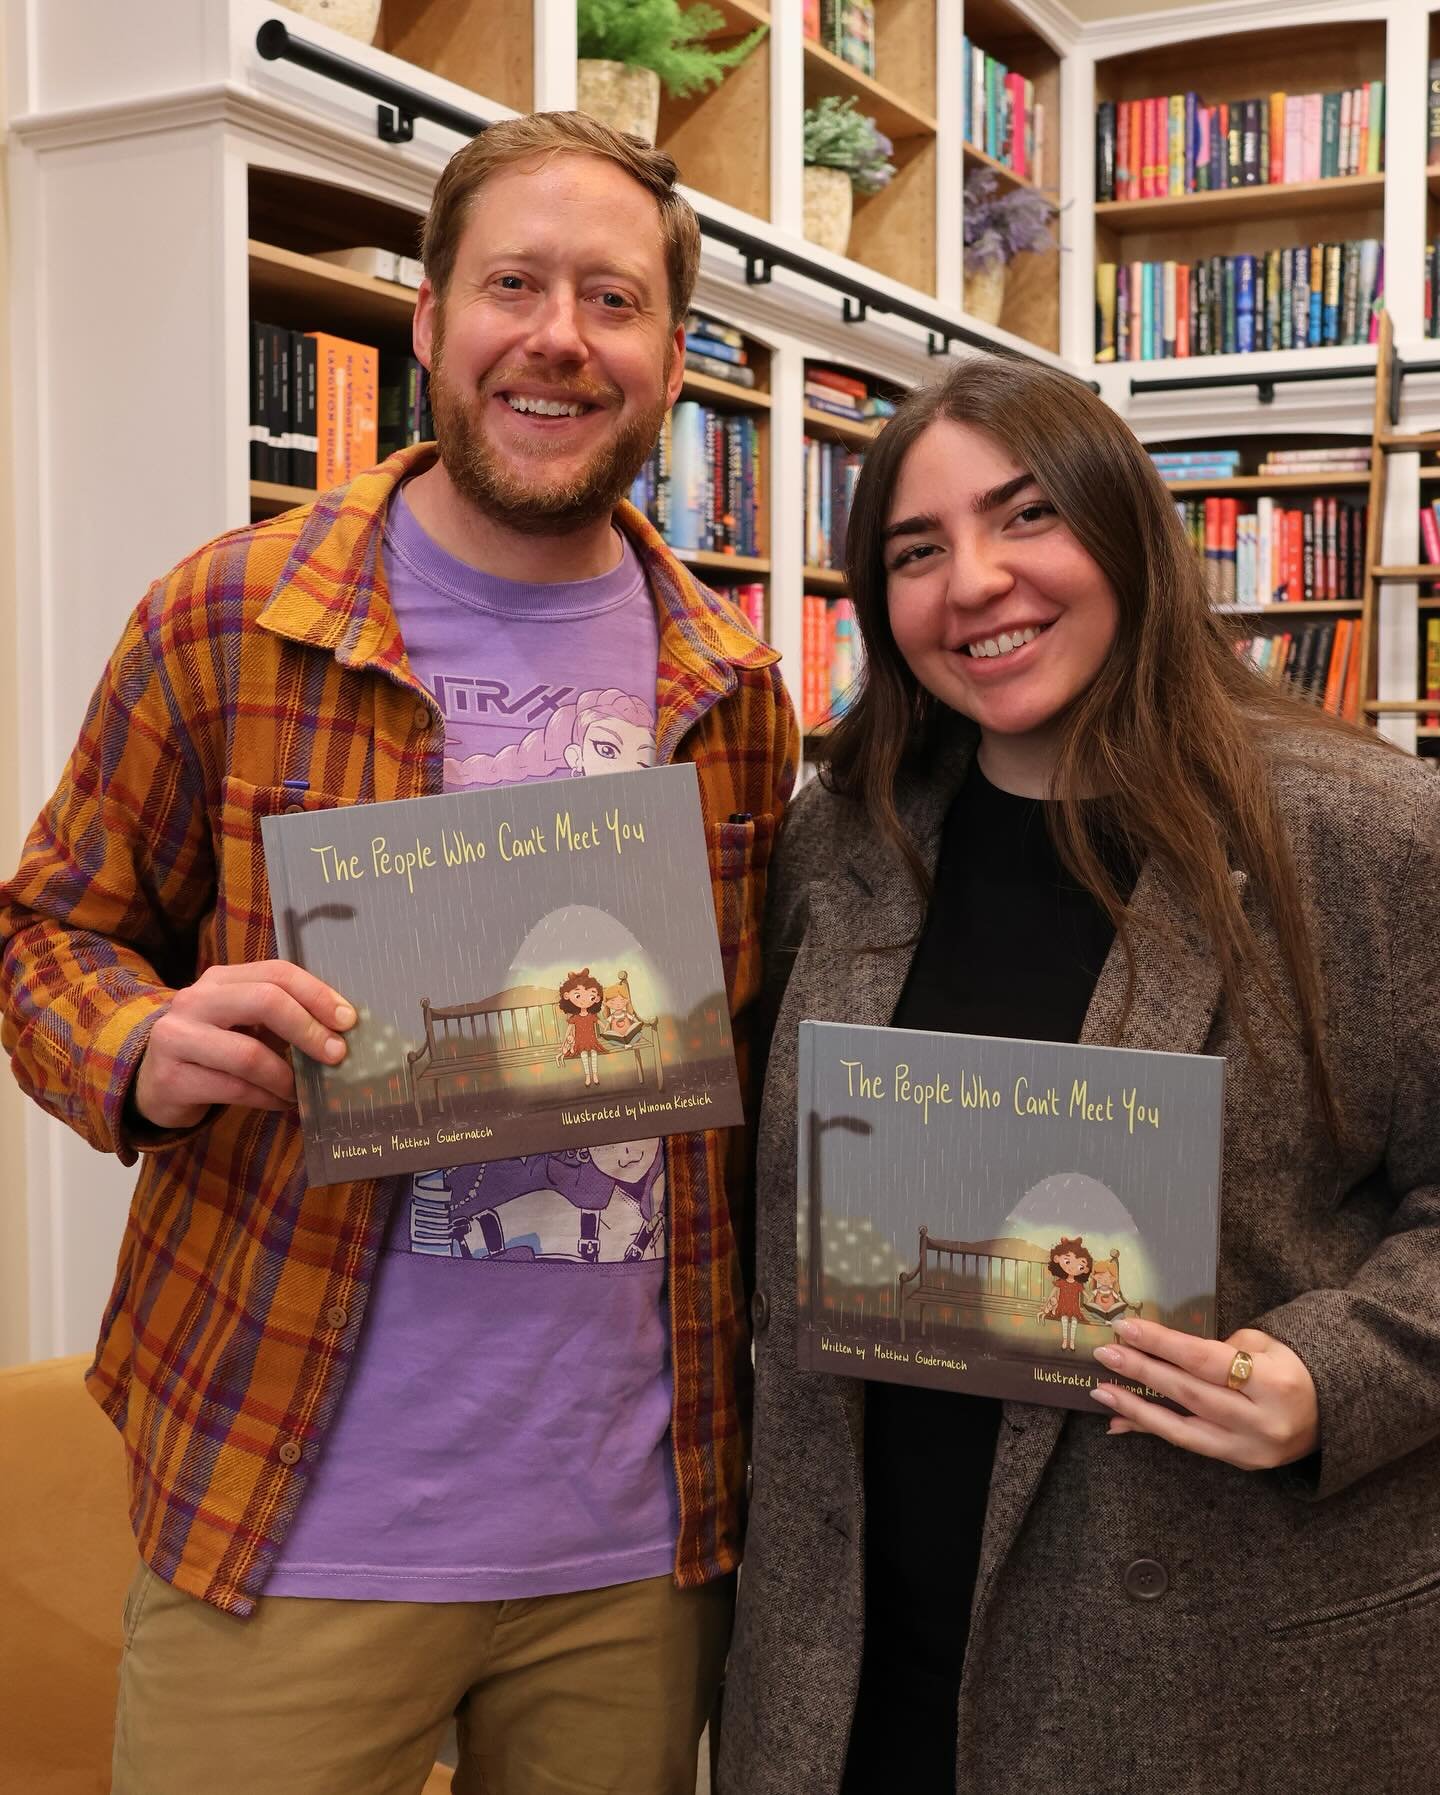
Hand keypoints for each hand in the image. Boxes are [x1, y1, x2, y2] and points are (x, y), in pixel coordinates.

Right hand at [132, 961, 356, 1129]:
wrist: (149, 1080)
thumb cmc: (212, 1048)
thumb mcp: (242, 1021)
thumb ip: (282, 1016)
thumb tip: (342, 1029)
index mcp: (220, 979)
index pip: (277, 973)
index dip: (318, 994)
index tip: (348, 1020)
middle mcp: (195, 1001)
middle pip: (264, 1001)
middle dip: (309, 1029)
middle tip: (337, 1055)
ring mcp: (178, 1038)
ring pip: (249, 1054)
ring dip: (287, 1076)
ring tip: (304, 1090)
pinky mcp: (173, 1079)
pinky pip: (235, 1089)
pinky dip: (268, 1099)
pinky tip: (282, 1104)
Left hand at [1089, 1319, 1319, 1470]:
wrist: (1333, 1414)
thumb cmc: (1292, 1368)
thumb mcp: (1266, 1346)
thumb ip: (1219, 1350)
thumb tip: (1164, 1353)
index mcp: (1274, 1382)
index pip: (1206, 1360)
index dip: (1163, 1343)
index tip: (1126, 1327)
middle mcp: (1262, 1421)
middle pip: (1190, 1393)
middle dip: (1142, 1372)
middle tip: (1106, 1354)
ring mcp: (1251, 1449)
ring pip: (1183, 1429)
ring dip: (1137, 1409)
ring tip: (1102, 1391)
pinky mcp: (1240, 1464)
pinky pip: (1189, 1444)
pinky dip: (1153, 1430)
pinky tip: (1121, 1420)